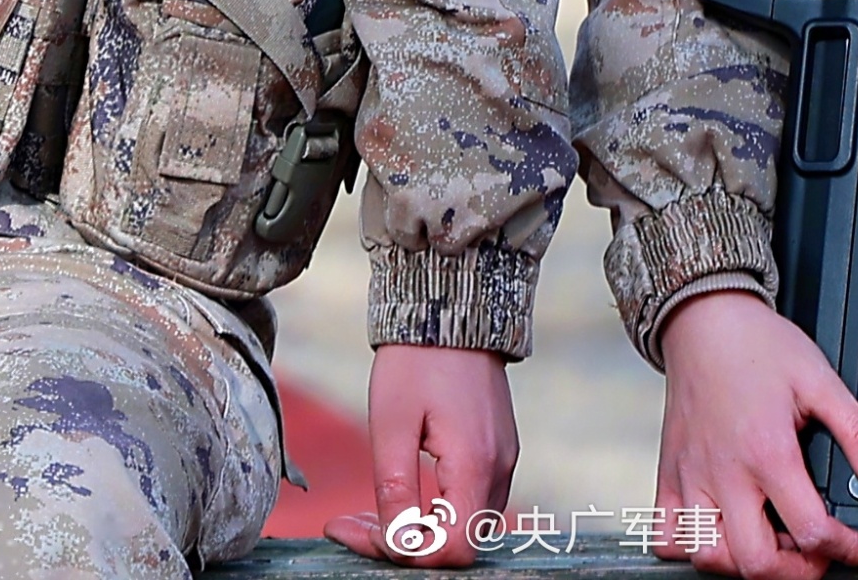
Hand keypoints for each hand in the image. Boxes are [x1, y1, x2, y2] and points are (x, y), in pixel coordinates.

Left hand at [327, 342, 517, 564]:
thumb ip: (395, 489)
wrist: (450, 305)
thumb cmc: (416, 360)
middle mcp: (498, 468)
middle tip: (354, 523)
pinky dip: (437, 509)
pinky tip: (403, 492)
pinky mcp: (498, 448)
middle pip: (458, 543)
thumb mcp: (391, 423)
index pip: (450, 548)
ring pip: (465, 524)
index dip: (404, 552)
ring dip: (419, 529)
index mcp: (475, 465)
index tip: (358, 530)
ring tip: (371, 511)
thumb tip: (397, 543)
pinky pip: (472, 500)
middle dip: (404, 543)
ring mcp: (503, 458)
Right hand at [654, 291, 857, 577]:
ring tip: (770, 541)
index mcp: (766, 451)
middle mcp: (724, 472)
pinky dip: (691, 548)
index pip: (811, 531)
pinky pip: (667, 536)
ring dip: (743, 565)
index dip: (849, 551)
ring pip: (708, 557)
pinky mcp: (668, 474)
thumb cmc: (757, 344)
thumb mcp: (819, 377)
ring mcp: (690, 476)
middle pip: (756, 562)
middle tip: (817, 554)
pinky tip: (719, 532)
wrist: (703, 315)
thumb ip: (856, 431)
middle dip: (797, 572)